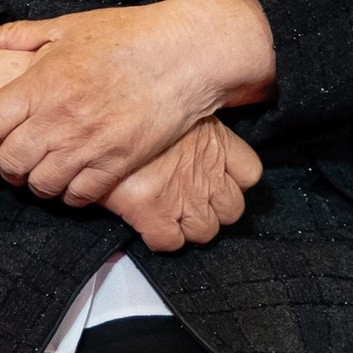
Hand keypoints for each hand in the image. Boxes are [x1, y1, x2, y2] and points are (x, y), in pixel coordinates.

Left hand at [0, 0, 273, 201]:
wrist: (185, 53)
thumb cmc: (130, 36)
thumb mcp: (71, 25)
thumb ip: (22, 34)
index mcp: (43, 82)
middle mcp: (60, 117)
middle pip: (11, 161)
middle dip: (5, 169)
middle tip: (11, 168)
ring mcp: (89, 143)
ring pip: (42, 184)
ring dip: (36, 184)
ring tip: (41, 177)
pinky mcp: (117, 162)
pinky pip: (80, 195)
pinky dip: (70, 196)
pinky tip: (73, 184)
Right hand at [99, 118, 263, 240]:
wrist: (102, 122)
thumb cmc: (137, 111)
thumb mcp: (178, 109)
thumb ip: (193, 129)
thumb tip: (190, 140)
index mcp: (216, 143)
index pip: (250, 173)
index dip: (234, 181)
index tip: (219, 181)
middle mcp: (206, 172)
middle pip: (232, 209)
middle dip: (214, 209)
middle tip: (193, 201)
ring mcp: (184, 196)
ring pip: (205, 232)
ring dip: (189, 227)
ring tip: (171, 214)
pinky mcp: (156, 214)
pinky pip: (171, 243)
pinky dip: (161, 238)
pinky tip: (149, 223)